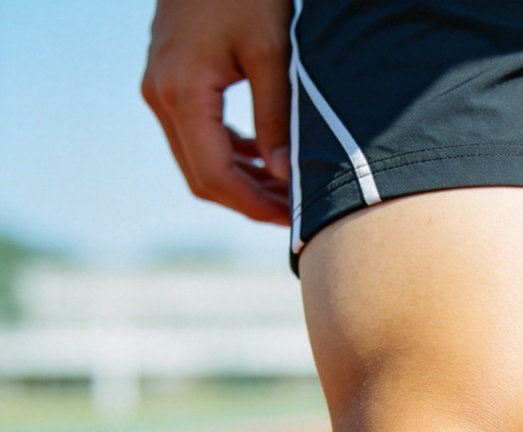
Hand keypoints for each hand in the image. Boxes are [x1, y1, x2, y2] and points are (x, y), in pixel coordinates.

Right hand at [142, 0, 292, 224]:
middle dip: (249, 201)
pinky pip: (198, 133)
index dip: (253, 206)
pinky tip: (266, 161)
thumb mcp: (274, 53)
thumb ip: (276, 117)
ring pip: (198, 158)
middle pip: (202, 175)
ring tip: (286, 194)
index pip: (214, 175)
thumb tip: (283, 177)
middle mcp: (161, 93)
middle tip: (295, 215)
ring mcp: (160, 86)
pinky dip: (231, 155)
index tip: (292, 219)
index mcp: (182, 91)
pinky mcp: (171, 78)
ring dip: (241, 181)